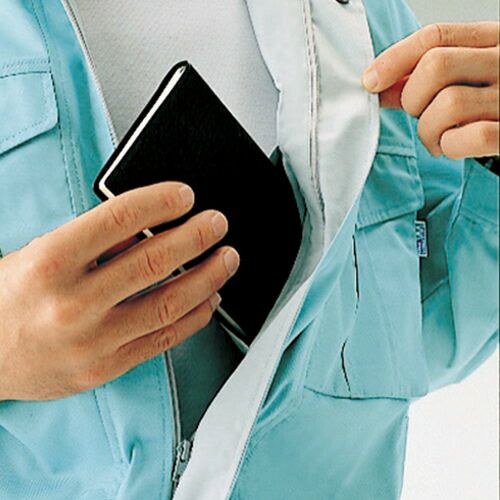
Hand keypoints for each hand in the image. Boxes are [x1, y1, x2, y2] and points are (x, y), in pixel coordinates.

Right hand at [0, 182, 239, 400]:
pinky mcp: (107, 367)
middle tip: (218, 223)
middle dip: (196, 237)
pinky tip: (210, 298)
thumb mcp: (41, 254)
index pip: (118, 219)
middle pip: (153, 262)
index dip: (160, 202)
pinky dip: (195, 316)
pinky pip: (164, 339)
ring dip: (208, 277)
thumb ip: (95, 242)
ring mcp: (93, 340)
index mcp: (50, 262)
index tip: (186, 195)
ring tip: (227, 259)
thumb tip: (152, 226)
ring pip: (168, 303)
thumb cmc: (10, 297)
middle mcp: (73, 303)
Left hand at [362, 22, 499, 158]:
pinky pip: (470, 138)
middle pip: (436, 68)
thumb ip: (424, 77)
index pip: (436, 36)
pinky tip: (453, 147)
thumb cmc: (491, 101)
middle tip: (420, 115)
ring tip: (437, 138)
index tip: (370, 81)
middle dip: (413, 99)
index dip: (394, 59)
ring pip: (448, 106)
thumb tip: (377, 84)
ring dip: (428, 132)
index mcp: (493, 40)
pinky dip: (450, 147)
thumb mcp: (466, 76)